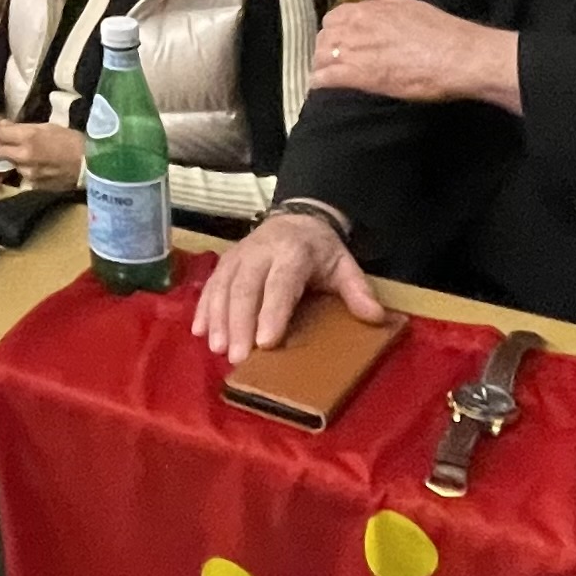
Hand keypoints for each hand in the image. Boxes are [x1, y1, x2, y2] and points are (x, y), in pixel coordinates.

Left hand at [0, 121, 86, 188]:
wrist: (91, 165)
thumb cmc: (72, 141)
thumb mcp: (48, 127)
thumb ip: (24, 128)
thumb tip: (5, 127)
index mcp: (28, 137)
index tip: (1, 128)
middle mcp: (23, 157)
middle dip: (2, 146)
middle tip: (10, 142)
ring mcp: (27, 173)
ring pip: (11, 164)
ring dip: (15, 159)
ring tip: (29, 155)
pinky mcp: (32, 186)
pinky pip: (22, 175)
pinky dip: (26, 170)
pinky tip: (39, 166)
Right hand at [192, 210, 386, 364]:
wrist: (295, 219)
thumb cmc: (320, 251)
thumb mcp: (344, 265)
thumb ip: (357, 290)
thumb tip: (376, 317)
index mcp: (293, 253)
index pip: (281, 284)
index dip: (272, 312)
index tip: (266, 342)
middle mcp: (260, 253)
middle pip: (245, 289)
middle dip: (239, 324)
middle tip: (237, 357)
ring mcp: (238, 256)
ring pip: (223, 288)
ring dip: (218, 320)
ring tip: (218, 349)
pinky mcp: (224, 263)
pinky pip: (210, 286)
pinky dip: (203, 309)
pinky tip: (199, 332)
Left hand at [315, 0, 520, 111]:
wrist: (457, 56)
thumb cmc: (439, 30)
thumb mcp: (409, 2)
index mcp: (365, 10)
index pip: (333, 18)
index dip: (336, 32)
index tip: (343, 42)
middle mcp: (354, 27)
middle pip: (323, 39)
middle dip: (327, 50)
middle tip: (337, 61)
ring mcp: (353, 52)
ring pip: (319, 58)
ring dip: (322, 66)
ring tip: (330, 76)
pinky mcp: (357, 76)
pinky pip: (323, 79)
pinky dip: (319, 84)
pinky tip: (322, 88)